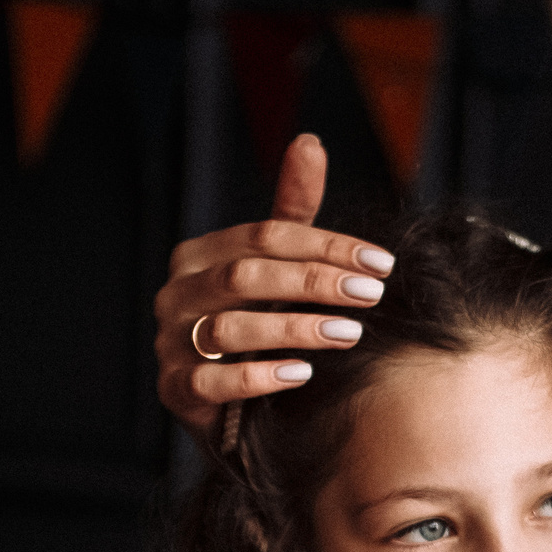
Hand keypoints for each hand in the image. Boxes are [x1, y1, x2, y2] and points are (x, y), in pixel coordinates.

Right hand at [152, 133, 396, 440]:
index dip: (327, 246)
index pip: (265, 236)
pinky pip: (212, 381)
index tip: (381, 265)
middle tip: (371, 295)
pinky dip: (259, 376)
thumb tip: (309, 142)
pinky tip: (303, 373)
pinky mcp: (174, 390)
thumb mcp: (275, 268)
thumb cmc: (257, 326)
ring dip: (295, 328)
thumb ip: (291, 212)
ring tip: (348, 333)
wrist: (229, 409)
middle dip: (315, 283)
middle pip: (246, 275)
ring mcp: (170, 343)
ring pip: (229, 327)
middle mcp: (177, 294)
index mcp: (200, 255)